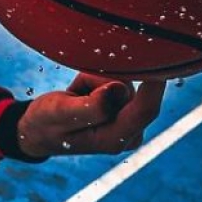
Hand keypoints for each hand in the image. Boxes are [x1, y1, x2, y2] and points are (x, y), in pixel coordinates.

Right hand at [16, 73, 165, 158]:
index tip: (163, 61)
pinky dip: (99, 82)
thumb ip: (90, 106)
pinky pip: (119, 83)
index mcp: (114, 139)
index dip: (154, 85)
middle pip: (131, 91)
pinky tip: (82, 94)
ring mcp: (128, 124)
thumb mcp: (60, 113)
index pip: (144, 110)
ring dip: (97, 81)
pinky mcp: (126, 112)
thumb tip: (119, 89)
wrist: (38, 129)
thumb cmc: (46, 122)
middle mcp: (127, 134)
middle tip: (74, 94)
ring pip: (123, 84)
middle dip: (103, 82)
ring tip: (75, 96)